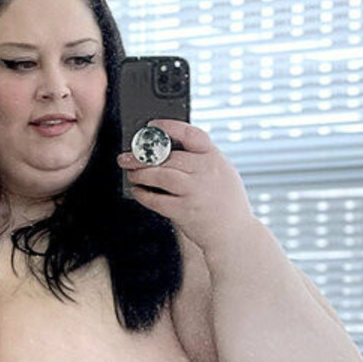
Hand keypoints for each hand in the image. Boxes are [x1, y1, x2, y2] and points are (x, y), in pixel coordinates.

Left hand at [117, 119, 254, 256]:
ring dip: (141, 173)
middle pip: (169, 156)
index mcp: (214, 157)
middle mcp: (205, 172)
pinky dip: (143, 194)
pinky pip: (157, 200)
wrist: (234, 235)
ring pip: (160, 175)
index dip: (168, 127)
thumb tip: (170, 151)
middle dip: (144, 155)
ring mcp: (194, 192)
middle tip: (128, 156)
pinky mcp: (184, 211)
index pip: (190, 134)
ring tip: (131, 173)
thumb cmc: (227, 204)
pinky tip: (137, 190)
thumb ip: (202, 160)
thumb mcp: (223, 172)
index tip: (151, 126)